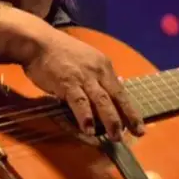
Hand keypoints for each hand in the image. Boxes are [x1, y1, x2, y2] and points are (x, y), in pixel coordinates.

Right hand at [22, 28, 144, 141]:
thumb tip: (112, 91)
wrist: (39, 42)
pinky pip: (80, 102)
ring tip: (115, 136)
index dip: (131, 111)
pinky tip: (89, 129)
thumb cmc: (61, 53)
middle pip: (116, 97)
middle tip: (135, 134)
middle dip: (127, 118)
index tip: (139, 126)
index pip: (121, 91)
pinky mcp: (67, 82)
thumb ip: (98, 76)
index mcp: (104, 67)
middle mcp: (98, 71)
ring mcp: (83, 77)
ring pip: (102, 101)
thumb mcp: (87, 60)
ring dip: (110, 120)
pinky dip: (86, 116)